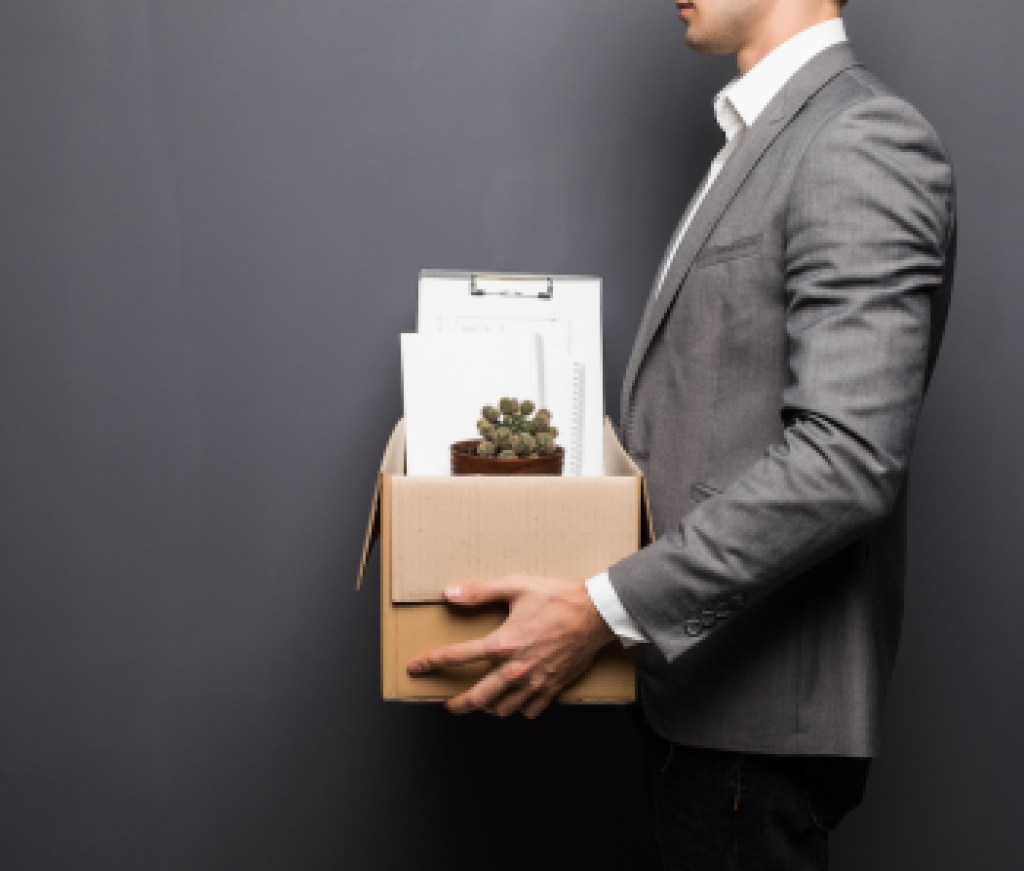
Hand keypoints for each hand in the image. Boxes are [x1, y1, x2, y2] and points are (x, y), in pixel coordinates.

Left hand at [406, 575, 615, 717]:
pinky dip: (520, 708)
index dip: (431, 662)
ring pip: (503, 708)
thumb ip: (480, 592)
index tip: (416, 667)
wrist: (596, 613)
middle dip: (457, 704)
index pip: (456, 657)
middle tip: (448, 704)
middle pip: (477, 698)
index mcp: (502, 644)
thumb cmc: (558, 598)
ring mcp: (534, 682)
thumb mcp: (516, 586)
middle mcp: (515, 669)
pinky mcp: (553, 687)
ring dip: (488, 707)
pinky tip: (516, 699)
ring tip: (482, 701)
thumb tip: (450, 594)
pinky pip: (530, 710)